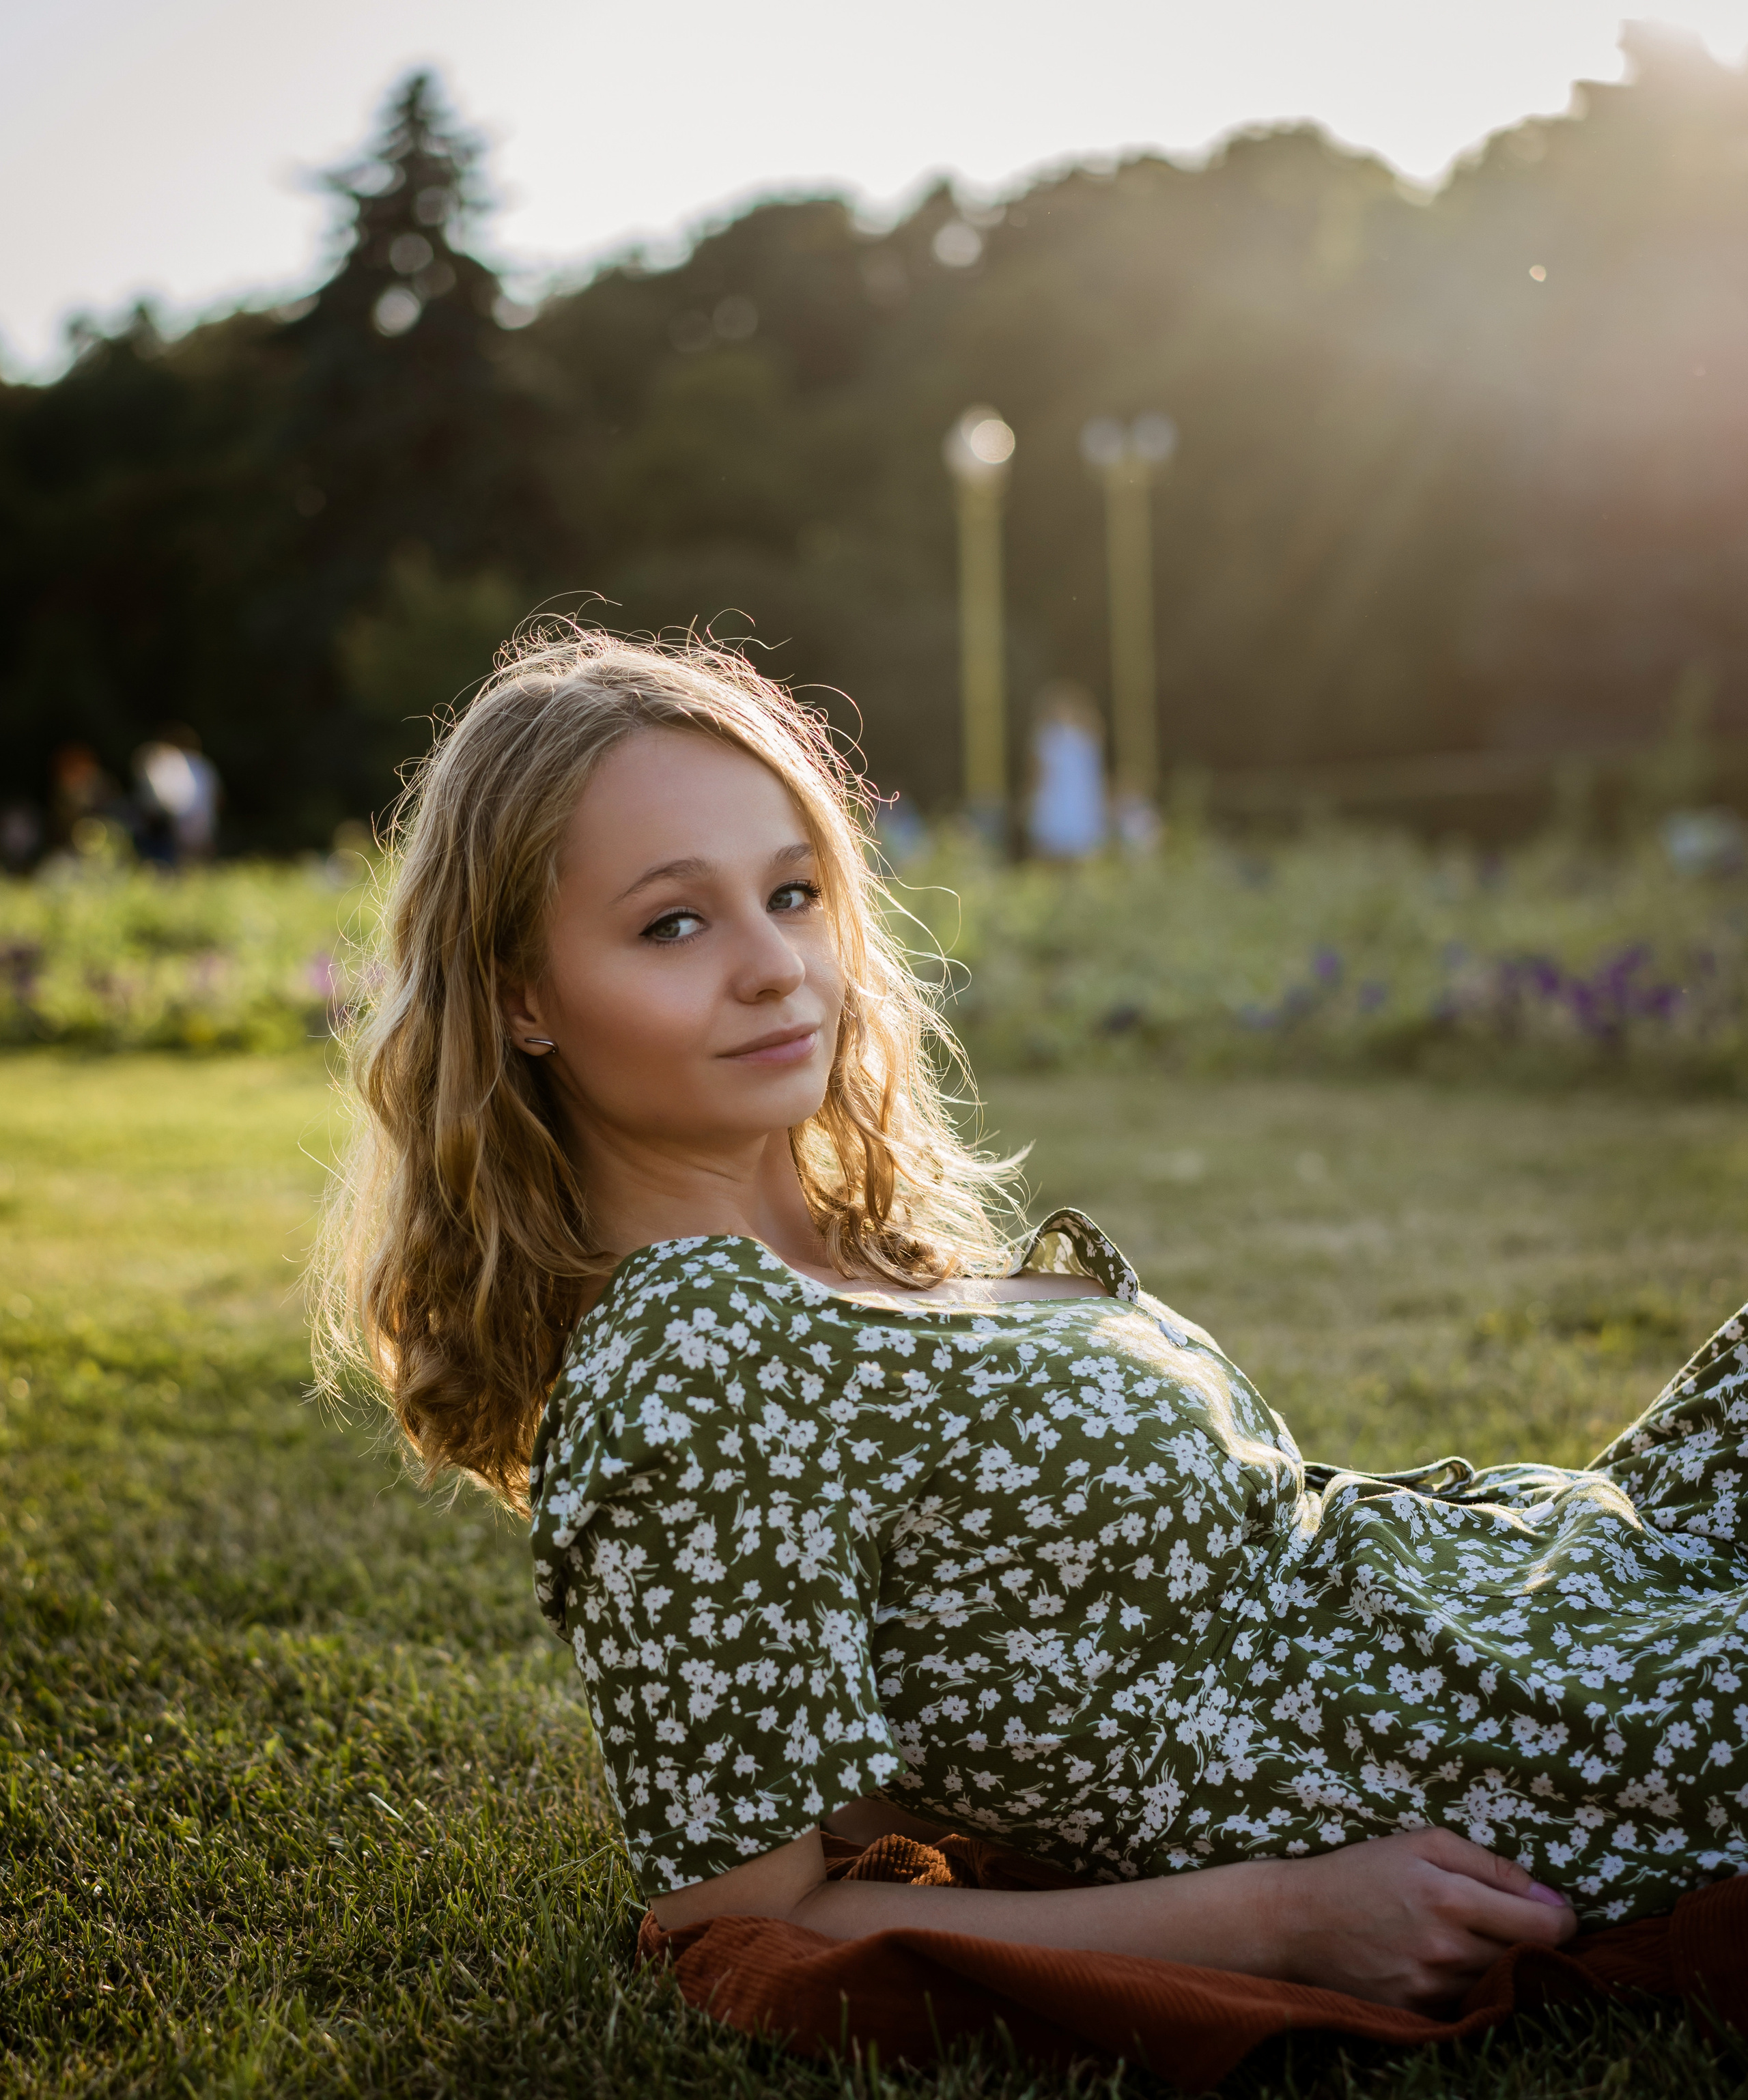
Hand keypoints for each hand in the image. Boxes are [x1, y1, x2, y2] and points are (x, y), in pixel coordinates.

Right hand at [1260, 1829, 1576, 2009]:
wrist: (1299, 1920)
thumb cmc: (1363, 1870)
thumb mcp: (1423, 1843)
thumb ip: (1491, 1865)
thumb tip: (1549, 1898)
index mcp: (1449, 1898)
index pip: (1544, 1927)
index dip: (1563, 1919)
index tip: (1558, 1912)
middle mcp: (1445, 1949)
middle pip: (1526, 1957)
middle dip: (1530, 1938)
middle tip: (1510, 1919)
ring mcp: (1430, 1987)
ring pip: (1498, 1980)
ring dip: (1497, 1960)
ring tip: (1470, 1936)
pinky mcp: (1418, 2012)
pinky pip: (1467, 2001)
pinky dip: (1468, 1982)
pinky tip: (1446, 1960)